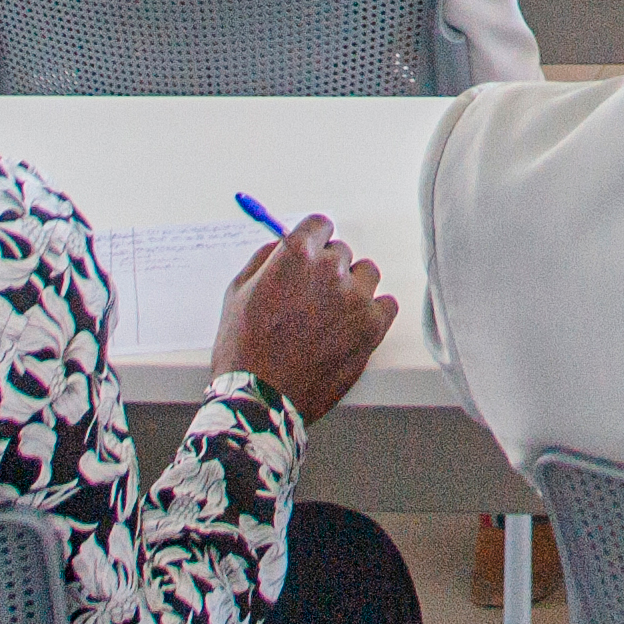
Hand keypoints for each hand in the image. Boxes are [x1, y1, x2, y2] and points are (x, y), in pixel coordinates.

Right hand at [212, 217, 395, 421]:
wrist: (261, 399)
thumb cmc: (244, 350)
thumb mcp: (237, 293)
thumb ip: (264, 260)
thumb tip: (282, 244)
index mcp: (297, 254)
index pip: (320, 224)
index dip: (314, 241)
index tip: (312, 255)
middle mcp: (330, 269)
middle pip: (341, 252)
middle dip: (327, 271)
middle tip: (311, 300)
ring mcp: (355, 297)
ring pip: (366, 275)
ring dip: (352, 289)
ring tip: (331, 317)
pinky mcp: (373, 326)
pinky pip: (386, 304)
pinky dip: (372, 314)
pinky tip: (351, 329)